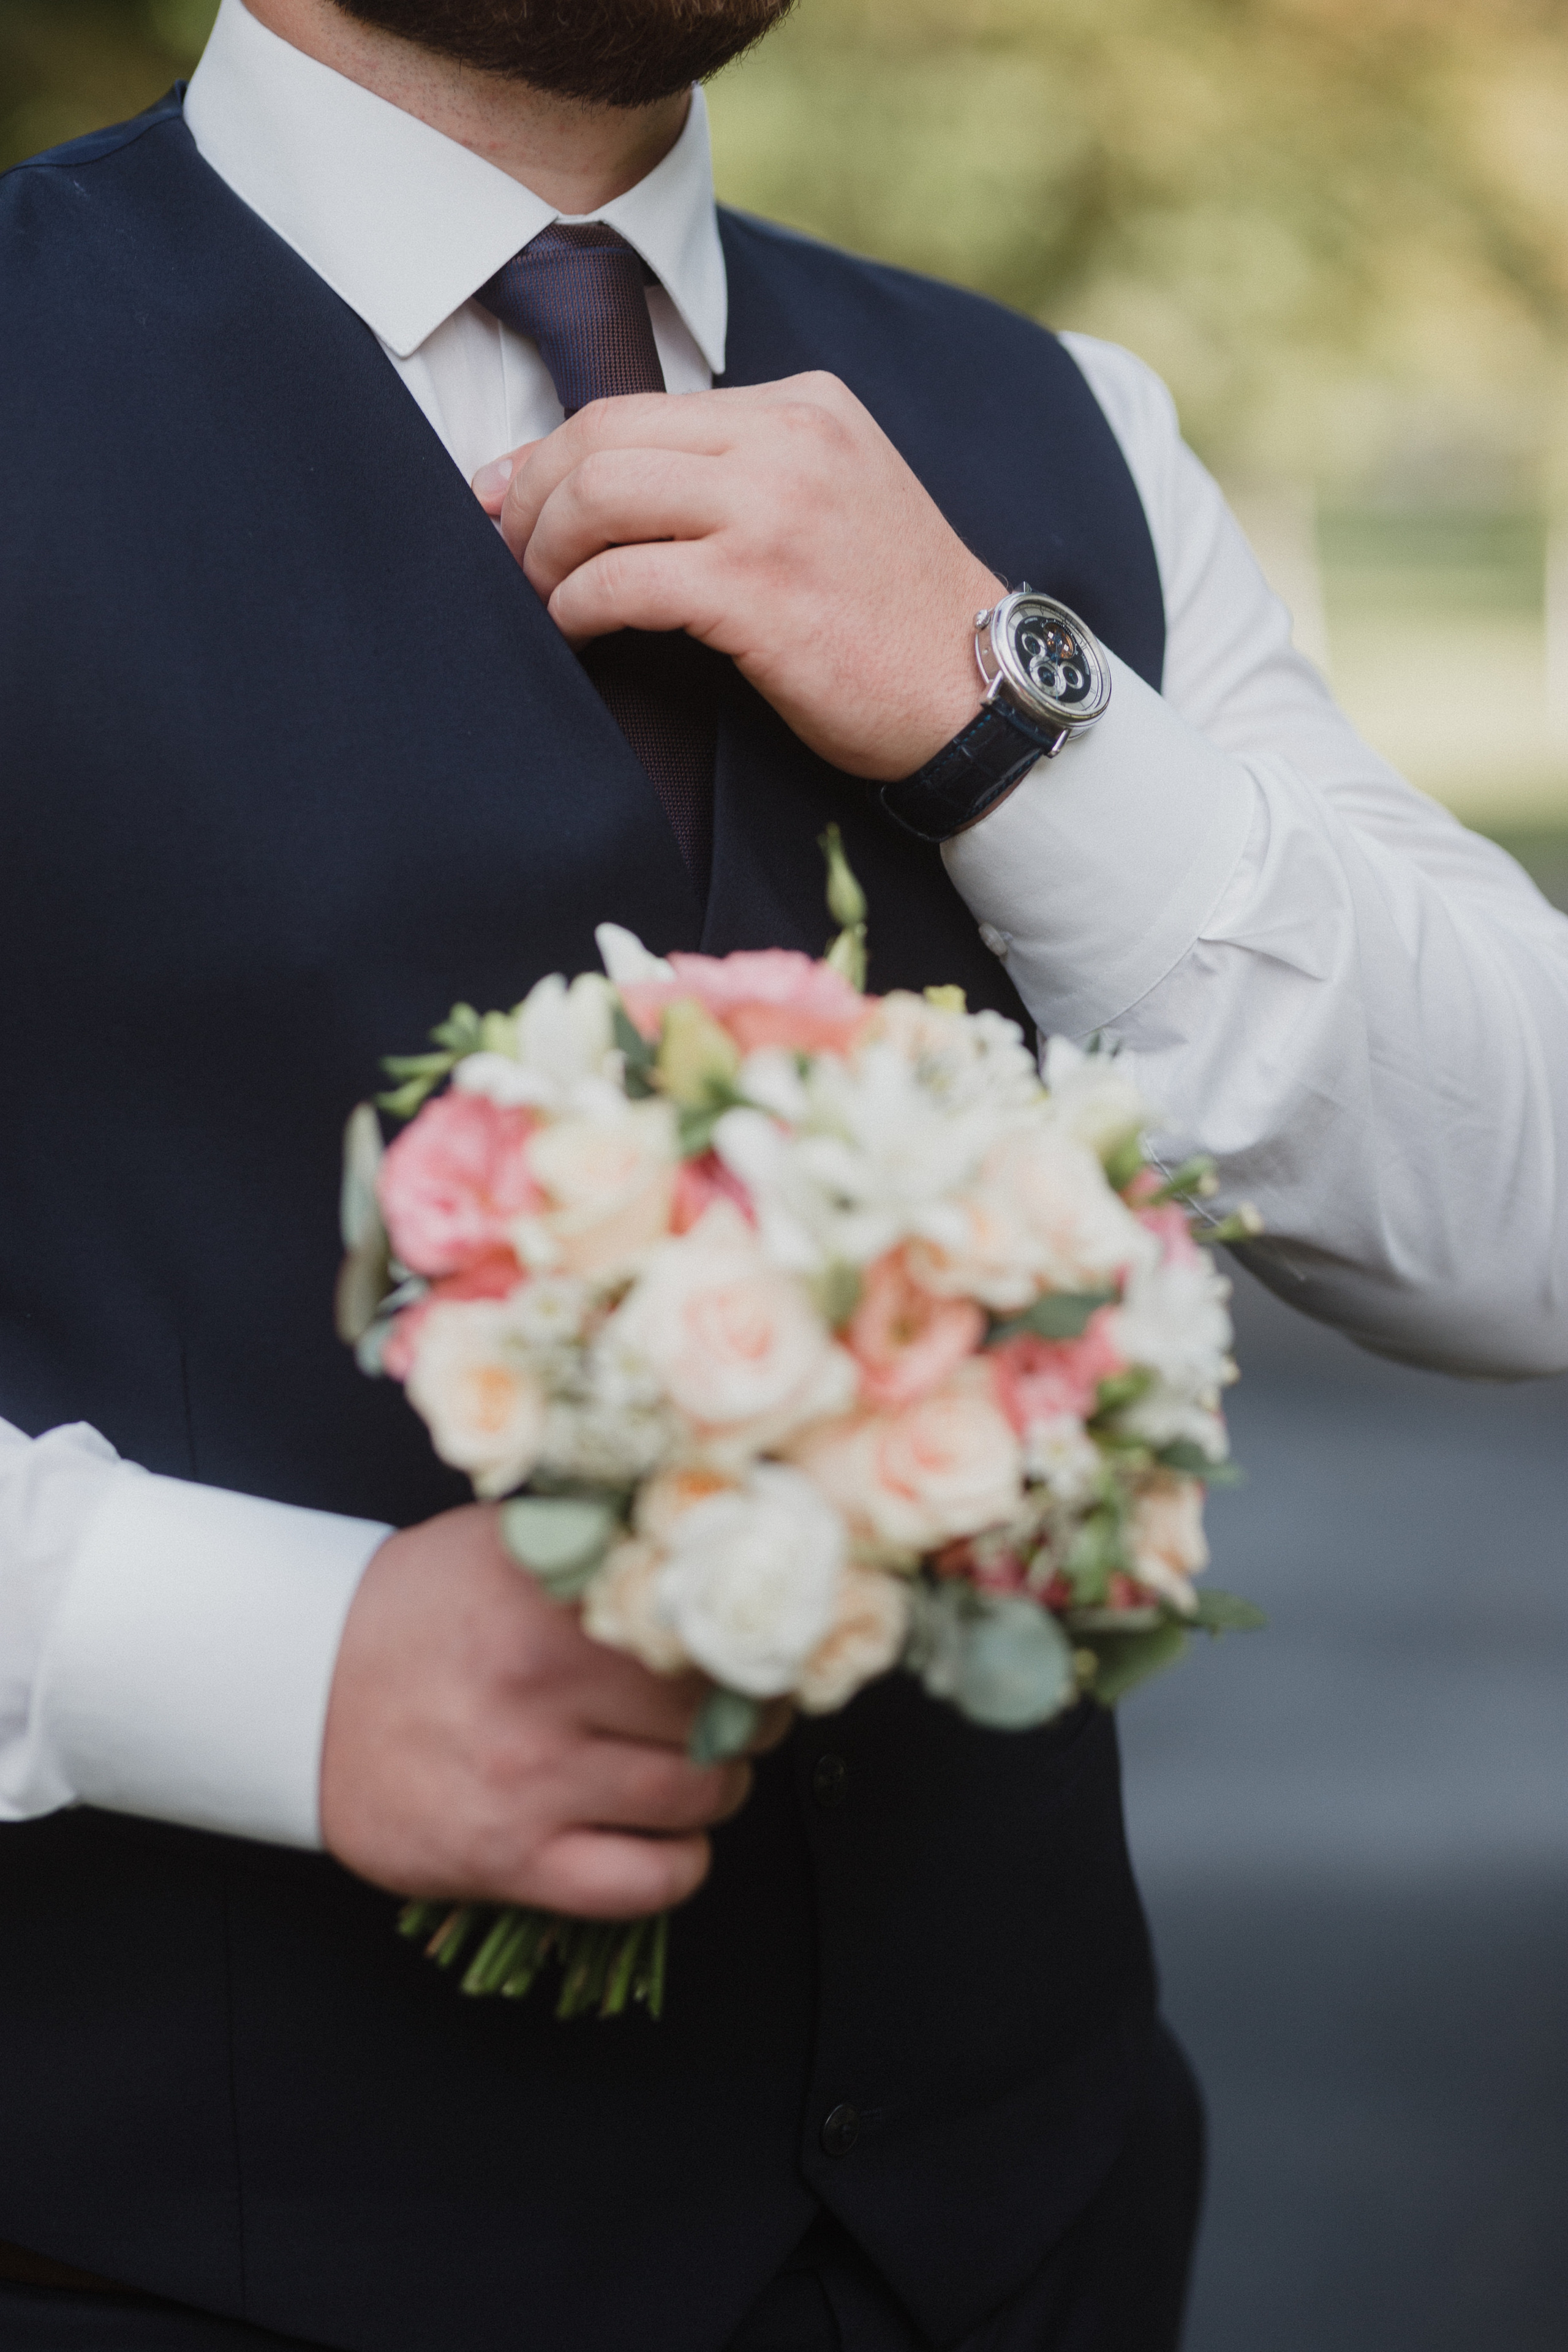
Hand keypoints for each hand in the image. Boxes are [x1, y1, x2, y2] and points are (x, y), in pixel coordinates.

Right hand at [320, 1505, 785, 1917]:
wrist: (296, 1692)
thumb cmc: (413, 1613)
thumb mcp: (502, 1542)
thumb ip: (600, 1535)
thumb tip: (710, 1530)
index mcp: (548, 1598)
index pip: (704, 1620)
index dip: (749, 1634)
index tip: (759, 1639)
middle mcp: (543, 1688)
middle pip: (716, 1708)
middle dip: (748, 1710)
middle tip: (744, 1703)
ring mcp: (529, 1781)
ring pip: (699, 1794)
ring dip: (723, 1783)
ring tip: (706, 1763)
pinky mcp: (509, 1861)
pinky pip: (647, 1881)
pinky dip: (682, 1862)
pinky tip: (672, 1834)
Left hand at [472, 374, 1002, 779]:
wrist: (976, 694)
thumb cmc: (892, 621)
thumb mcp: (828, 504)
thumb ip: (737, 477)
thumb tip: (597, 481)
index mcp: (803, 405)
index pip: (638, 407)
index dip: (551, 454)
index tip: (508, 500)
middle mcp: (788, 438)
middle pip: (601, 435)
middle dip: (531, 498)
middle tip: (509, 555)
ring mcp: (775, 509)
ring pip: (599, 494)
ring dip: (545, 553)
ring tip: (541, 599)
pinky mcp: (759, 587)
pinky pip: (623, 579)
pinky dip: (577, 606)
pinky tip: (577, 632)